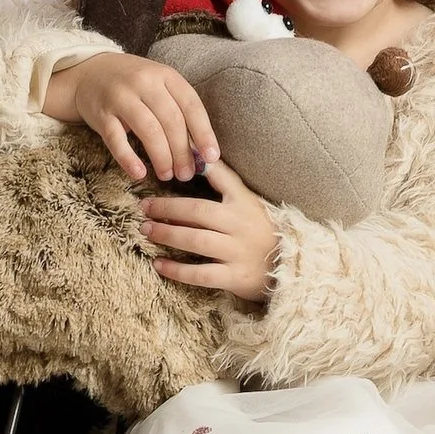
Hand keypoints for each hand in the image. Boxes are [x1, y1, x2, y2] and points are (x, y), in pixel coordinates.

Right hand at [44, 52, 217, 182]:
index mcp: (166, 75)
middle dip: (182, 152)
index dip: (204, 133)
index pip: (191, 105)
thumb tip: (200, 150)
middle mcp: (145, 82)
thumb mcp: (159, 85)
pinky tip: (139, 174)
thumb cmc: (134, 85)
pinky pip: (116, 140)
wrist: (89, 72)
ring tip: (167, 175)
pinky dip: (128, 159)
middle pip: (171, 121)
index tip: (212, 157)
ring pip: (148, 130)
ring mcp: (121, 97)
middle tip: (187, 174)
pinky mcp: (101, 114)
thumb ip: (178, 110)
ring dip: (161, 157)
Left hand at [142, 157, 278, 299]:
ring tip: (147, 231)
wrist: (290, 264)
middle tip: (144, 207)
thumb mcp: (248, 199)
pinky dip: (176, 270)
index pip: (218, 177)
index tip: (167, 166)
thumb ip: (224, 180)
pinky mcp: (234, 277)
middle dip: (167, 209)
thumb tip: (197, 156)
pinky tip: (158, 264)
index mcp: (244, 202)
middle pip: (198, 212)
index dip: (193, 169)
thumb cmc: (261, 228)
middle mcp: (240, 225)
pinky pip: (200, 274)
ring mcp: (237, 252)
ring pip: (196, 241)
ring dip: (167, 235)